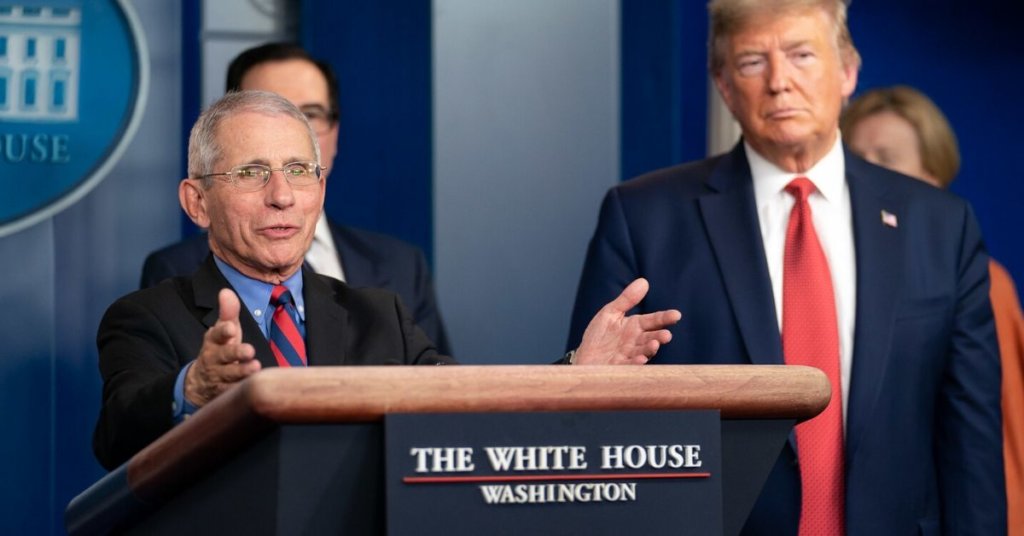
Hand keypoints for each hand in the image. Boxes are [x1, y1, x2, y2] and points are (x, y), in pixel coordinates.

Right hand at [184, 288, 260, 406]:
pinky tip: (255, 388)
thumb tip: (226, 291)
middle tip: (249, 351)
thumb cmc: (220, 350)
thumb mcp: (224, 332)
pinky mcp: (223, 394)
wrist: (200, 384)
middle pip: (224, 356)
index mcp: (213, 341)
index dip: (223, 331)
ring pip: (229, 376)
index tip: (231, 328)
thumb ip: (228, 313)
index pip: (216, 334)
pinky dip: (241, 391)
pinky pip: (232, 394)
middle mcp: (214, 359)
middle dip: (235, 353)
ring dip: (242, 372)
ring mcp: (218, 378)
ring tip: (255, 367)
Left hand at [573, 278, 680, 364]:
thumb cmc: (599, 335)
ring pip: (643, 352)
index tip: (676, 315)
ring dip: (650, 349)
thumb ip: (627, 299)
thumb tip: (643, 281)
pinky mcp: (619, 367)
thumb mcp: (610, 312)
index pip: (653, 320)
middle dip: (659, 337)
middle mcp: (636, 341)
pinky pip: (629, 365)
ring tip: (654, 344)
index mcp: (635, 326)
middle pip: (651, 338)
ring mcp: (629, 355)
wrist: (584, 357)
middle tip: (666, 335)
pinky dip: (635, 363)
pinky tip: (640, 358)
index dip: (665, 318)